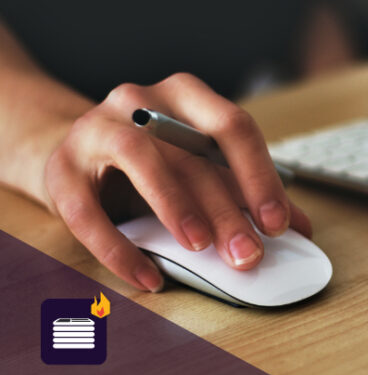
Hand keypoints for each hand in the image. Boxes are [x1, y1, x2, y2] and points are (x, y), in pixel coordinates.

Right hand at [44, 73, 311, 291]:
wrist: (75, 153)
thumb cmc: (152, 161)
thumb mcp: (201, 167)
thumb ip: (246, 191)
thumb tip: (301, 227)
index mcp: (186, 96)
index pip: (233, 126)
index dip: (259, 175)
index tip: (278, 223)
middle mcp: (141, 101)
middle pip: (192, 153)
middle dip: (226, 208)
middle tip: (248, 253)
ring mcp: (96, 129)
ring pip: (140, 160)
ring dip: (175, 206)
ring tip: (200, 247)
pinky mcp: (61, 169)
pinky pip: (87, 211)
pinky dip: (120, 249)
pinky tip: (148, 278)